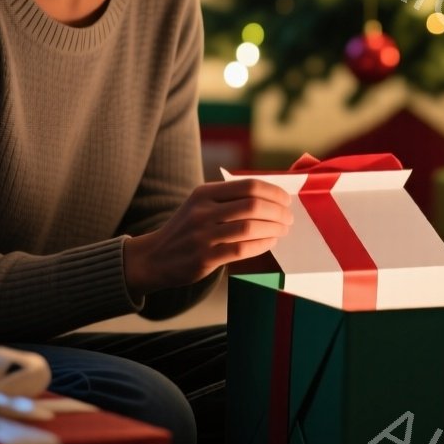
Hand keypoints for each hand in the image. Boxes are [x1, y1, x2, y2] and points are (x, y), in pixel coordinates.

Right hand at [123, 178, 292, 297]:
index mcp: (204, 193)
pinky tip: (270, 242)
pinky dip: (262, 244)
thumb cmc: (187, 229)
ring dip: (274, 228)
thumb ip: (229, 199)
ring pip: (250, 227)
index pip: (248, 186)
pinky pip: (242, 249)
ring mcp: (203, 235)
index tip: (286, 200)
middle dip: (278, 212)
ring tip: (283, 230)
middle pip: (253, 205)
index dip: (273, 192)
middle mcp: (202, 211)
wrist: (154, 257)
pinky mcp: (205, 257)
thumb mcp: (200, 205)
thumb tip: (272, 196)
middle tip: (289, 218)